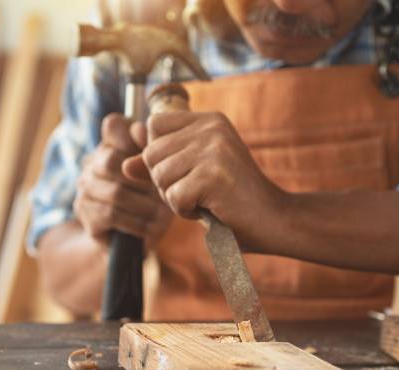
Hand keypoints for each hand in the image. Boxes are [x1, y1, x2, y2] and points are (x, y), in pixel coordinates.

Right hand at [73, 113, 172, 247]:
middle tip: (162, 194)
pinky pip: (112, 215)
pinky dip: (136, 223)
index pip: (113, 125)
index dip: (133, 135)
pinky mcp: (87, 217)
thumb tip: (142, 130)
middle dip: (142, 180)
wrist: (132, 243)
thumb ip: (152, 153)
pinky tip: (150, 228)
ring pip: (115, 192)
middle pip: (111, 161)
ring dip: (144, 206)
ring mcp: (85, 192)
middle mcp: (92, 166)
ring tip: (161, 215)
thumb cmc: (152, 202)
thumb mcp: (159, 177)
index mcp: (111, 147)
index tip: (154, 156)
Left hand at [126, 111, 283, 248]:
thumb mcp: (193, 176)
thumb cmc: (234, 201)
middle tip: (200, 191)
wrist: (275, 220)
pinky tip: (213, 209)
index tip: (189, 172)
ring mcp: (214, 149)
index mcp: (209, 120)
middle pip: (151, 154)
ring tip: (208, 199)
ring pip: (159, 177)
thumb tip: (123, 165)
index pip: (154, 127)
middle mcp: (212, 127)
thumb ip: (160, 166)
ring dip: (176, 199)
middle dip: (166, 183)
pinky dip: (188, 212)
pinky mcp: (213, 174)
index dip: (160, 157)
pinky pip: (173, 198)